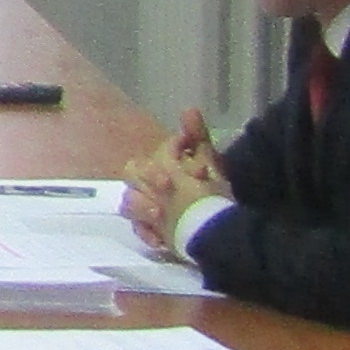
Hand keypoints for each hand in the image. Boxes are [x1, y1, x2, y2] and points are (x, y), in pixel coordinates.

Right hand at [119, 112, 223, 250]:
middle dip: (148, 177)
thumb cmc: (210, 188)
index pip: (156, 152)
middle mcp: (150, 183)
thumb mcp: (208, 160)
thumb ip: (197, 136)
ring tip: (161, 214)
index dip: (168, 153)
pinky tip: (161, 239)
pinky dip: (147, 234)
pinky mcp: (149, 229)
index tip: (191, 159)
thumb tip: (189, 110)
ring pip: (129, 202)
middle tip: (167, 184)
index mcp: (163, 163)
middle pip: (132, 173)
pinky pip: (138, 230)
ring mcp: (148, 206)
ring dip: (143, 207)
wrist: (219, 222)